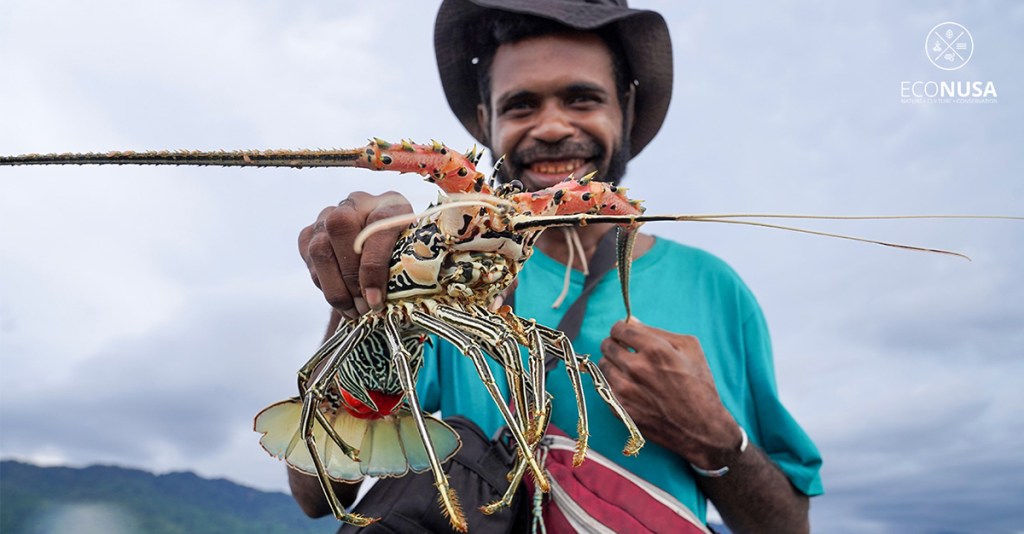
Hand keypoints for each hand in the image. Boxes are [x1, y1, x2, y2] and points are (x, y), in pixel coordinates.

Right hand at [299, 191, 412, 318]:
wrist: (380, 251)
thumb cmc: (403, 255)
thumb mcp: (414, 257)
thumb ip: (410, 267)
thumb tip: (406, 298)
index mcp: (390, 204)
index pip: (378, 226)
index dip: (374, 266)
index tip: (376, 300)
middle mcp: (357, 203)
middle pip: (340, 227)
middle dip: (351, 277)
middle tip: (364, 307)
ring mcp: (329, 215)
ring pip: (319, 247)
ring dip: (335, 287)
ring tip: (354, 311)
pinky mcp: (310, 233)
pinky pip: (309, 259)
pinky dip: (324, 285)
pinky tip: (343, 302)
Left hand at [599, 319, 743, 468]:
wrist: (701, 428)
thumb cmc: (699, 385)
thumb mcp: (690, 349)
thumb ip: (657, 332)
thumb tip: (631, 321)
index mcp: (654, 350)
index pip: (619, 329)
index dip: (621, 329)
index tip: (625, 335)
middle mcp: (636, 368)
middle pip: (607, 346)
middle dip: (614, 344)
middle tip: (625, 351)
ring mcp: (626, 390)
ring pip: (603, 366)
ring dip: (613, 365)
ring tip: (629, 371)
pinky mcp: (621, 409)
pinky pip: (604, 387)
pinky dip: (613, 384)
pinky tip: (630, 388)